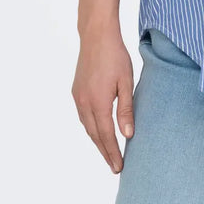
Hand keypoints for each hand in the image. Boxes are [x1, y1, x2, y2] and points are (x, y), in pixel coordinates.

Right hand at [72, 25, 134, 173]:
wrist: (96, 36)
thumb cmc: (116, 56)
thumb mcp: (126, 82)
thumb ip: (126, 110)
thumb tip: (128, 135)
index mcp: (98, 102)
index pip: (106, 135)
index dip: (113, 153)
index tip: (119, 167)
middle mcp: (84, 103)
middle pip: (95, 135)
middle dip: (105, 152)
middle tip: (115, 167)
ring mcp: (77, 98)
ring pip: (87, 127)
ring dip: (97, 141)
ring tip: (108, 153)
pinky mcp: (76, 92)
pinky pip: (83, 116)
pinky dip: (91, 128)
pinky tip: (98, 131)